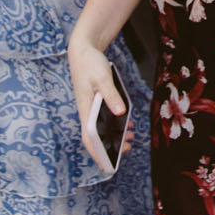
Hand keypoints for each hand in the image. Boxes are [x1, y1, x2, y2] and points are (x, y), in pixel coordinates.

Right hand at [68, 30, 126, 166]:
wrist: (83, 50)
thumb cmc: (90, 64)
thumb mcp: (103, 79)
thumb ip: (111, 96)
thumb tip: (120, 113)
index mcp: (85, 109)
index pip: (88, 138)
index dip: (97, 153)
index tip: (108, 164)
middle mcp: (86, 111)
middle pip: (96, 136)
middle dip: (111, 146)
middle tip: (128, 147)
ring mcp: (90, 106)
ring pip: (101, 127)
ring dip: (115, 134)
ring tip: (131, 137)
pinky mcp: (95, 101)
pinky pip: (104, 117)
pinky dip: (115, 122)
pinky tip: (127, 122)